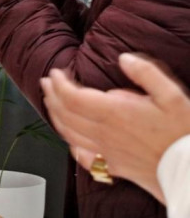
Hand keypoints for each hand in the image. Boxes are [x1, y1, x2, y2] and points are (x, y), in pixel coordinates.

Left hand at [41, 53, 189, 202]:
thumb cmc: (184, 134)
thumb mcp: (172, 96)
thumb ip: (146, 73)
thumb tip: (124, 58)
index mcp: (114, 113)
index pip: (71, 97)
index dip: (59, 83)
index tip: (55, 72)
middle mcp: (104, 133)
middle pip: (65, 113)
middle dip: (52, 95)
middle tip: (47, 83)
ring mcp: (106, 152)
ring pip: (69, 134)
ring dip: (55, 116)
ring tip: (51, 103)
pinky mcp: (114, 166)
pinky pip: (83, 156)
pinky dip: (70, 144)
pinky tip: (69, 139)